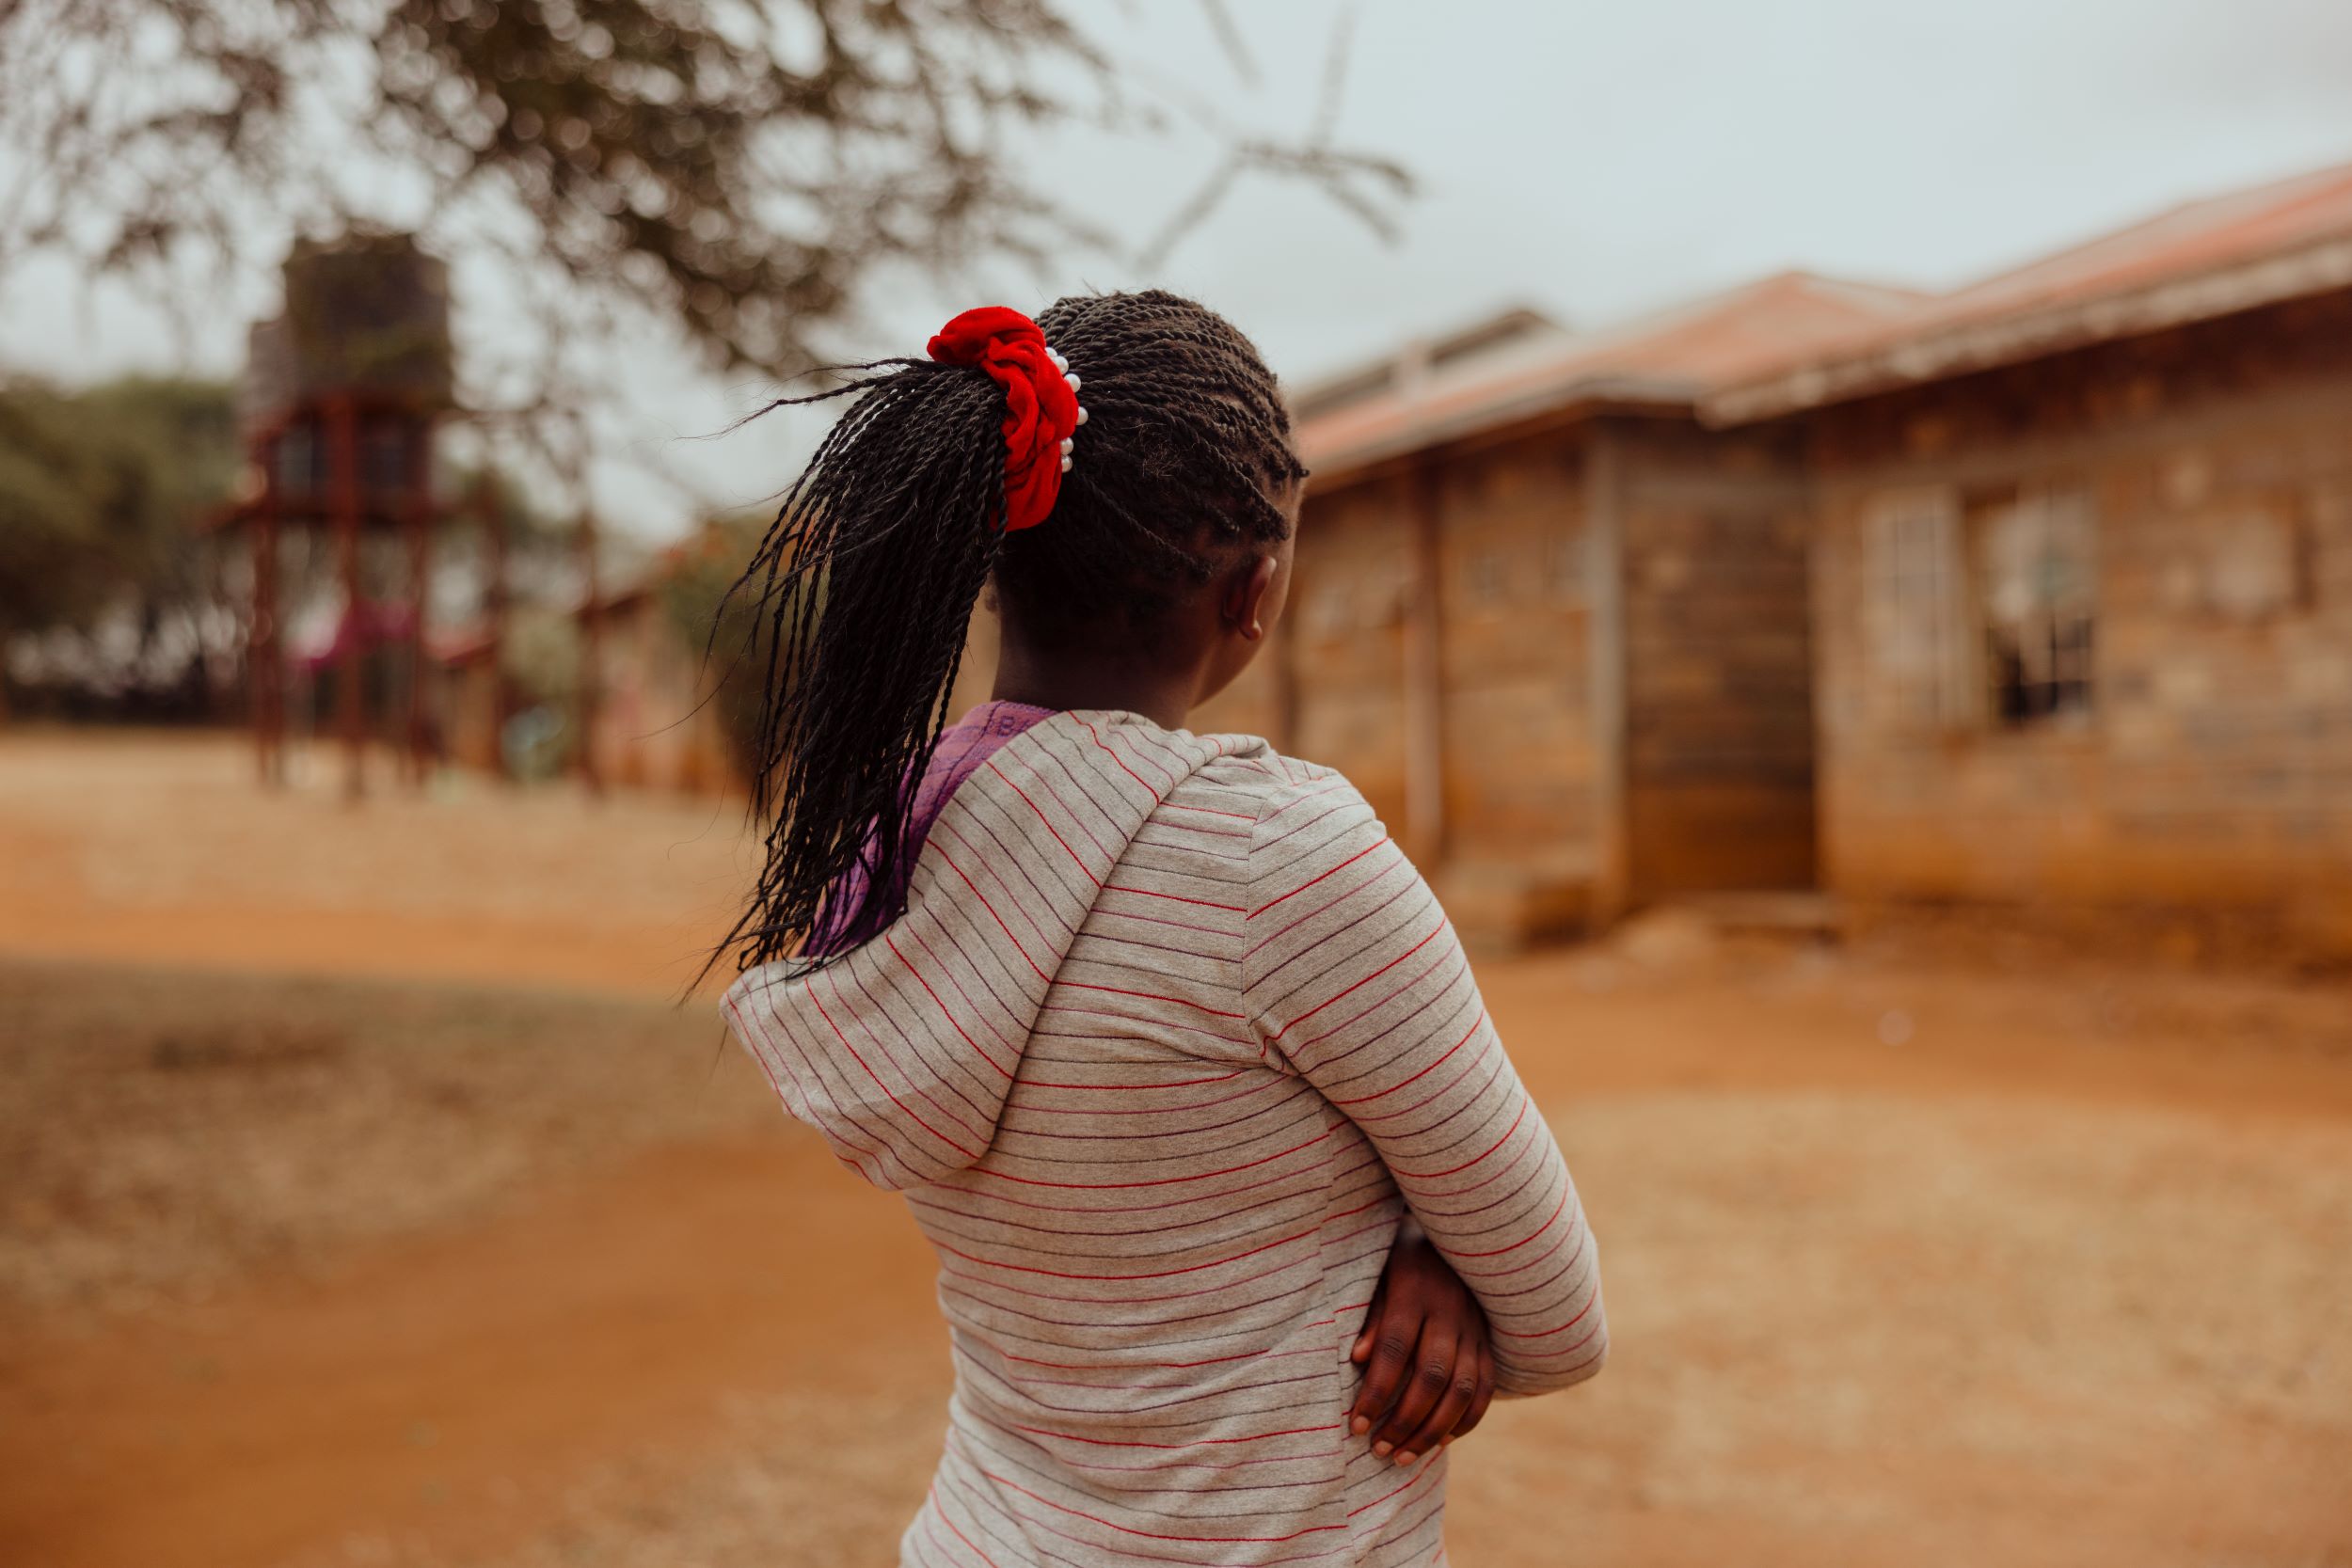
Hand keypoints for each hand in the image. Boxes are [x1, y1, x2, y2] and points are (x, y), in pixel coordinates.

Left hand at [1348, 1217, 1494, 1466]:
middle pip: (1431, 1376)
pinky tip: (1440, 1441)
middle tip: (1378, 1449)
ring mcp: (1475, 1328)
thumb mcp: (1378, 1274)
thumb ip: (1371, 1317)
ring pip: (1461, 1389)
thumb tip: (1357, 1359)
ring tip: (1403, 1457)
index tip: (1355, 1425)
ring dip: (1432, 1430)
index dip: (1375, 1392)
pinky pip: (1484, 1388)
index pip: (1395, 1350)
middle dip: (1404, 1420)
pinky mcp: (1489, 1342)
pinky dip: (1465, 1420)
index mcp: (1416, 1291)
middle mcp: (1451, 1312)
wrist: (1453, 1235)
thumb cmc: (1400, 1259)